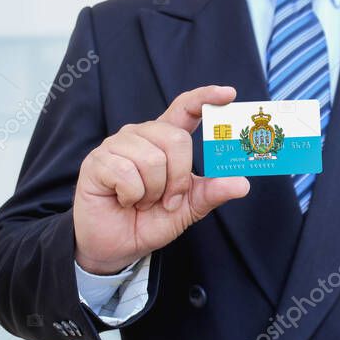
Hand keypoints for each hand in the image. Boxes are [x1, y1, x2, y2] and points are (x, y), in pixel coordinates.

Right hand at [72, 86, 249, 274]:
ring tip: (143, 201)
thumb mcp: (190, 208)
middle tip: (169, 200)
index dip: (205, 98)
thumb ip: (213, 192)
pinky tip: (124, 200)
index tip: (228, 94)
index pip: (185, 108)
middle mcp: (141, 135)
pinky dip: (133, 195)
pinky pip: (126, 173)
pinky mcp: (97, 161)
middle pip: (176, 139)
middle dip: (179, 177)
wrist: (116, 245)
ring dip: (153, 191)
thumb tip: (242, 184)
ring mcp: (116, 145)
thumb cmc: (151, 220)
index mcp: (165, 139)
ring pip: (152, 158)